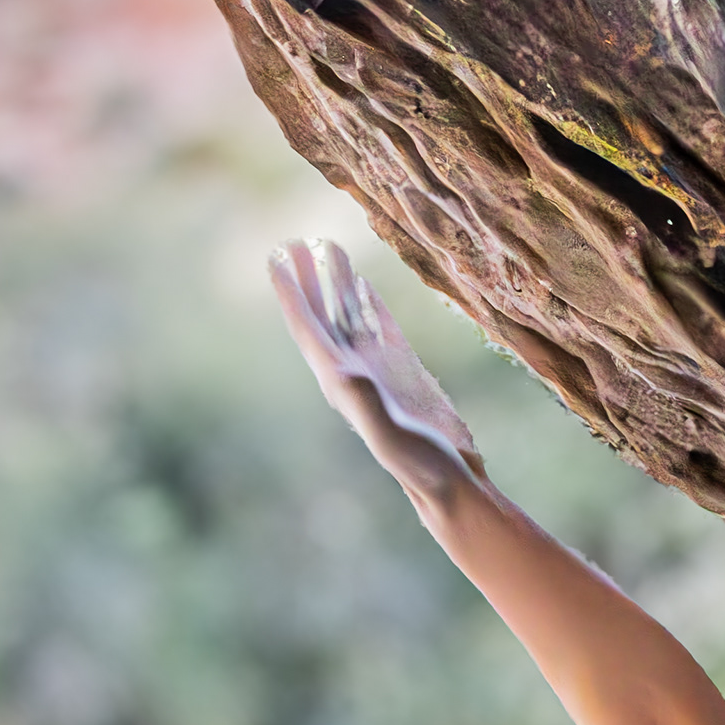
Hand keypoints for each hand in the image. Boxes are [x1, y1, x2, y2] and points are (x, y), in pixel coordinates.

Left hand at [271, 238, 481, 502]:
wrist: (449, 483)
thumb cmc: (420, 466)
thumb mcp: (391, 436)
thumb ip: (366, 404)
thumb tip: (346, 371)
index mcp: (341, 382)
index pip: (308, 328)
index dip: (290, 292)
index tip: (275, 256)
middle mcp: (352, 370)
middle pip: (321, 315)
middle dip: (306, 279)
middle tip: (292, 240)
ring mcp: (377, 368)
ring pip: (349, 315)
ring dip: (336, 283)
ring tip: (327, 245)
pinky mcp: (403, 368)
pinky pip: (379, 326)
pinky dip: (368, 301)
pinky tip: (363, 282)